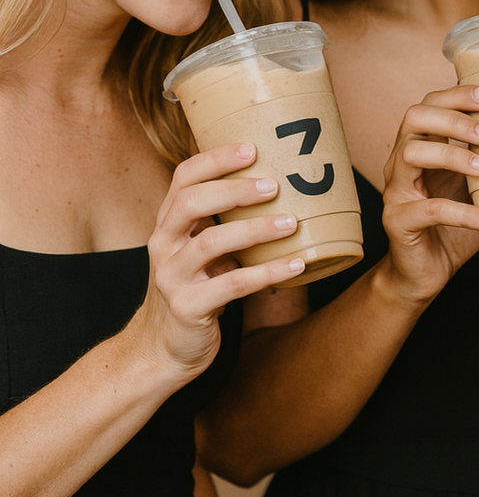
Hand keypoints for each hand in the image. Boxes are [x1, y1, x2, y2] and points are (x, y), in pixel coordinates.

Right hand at [131, 142, 304, 382]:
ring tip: (292, 223)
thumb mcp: (201, 249)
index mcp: (169, 223)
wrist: (164, 348)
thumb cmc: (196, 287)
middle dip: (235, 190)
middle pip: (192, 202)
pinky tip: (296, 265)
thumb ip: (225, 221)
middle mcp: (164, 245)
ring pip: (211, 242)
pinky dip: (268, 272)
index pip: (184, 178)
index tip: (252, 148)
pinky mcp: (188, 308)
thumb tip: (282, 186)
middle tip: (274, 185)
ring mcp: (172, 277)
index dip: (215, 159)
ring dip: (256, 229)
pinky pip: (232, 285)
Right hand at [380, 84, 478, 302]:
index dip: (458, 94)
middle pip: (415, 118)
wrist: (428, 272)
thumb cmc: (462, 222)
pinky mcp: (399, 220)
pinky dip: (461, 212)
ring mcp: (398, 188)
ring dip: (451, 155)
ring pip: (412, 154)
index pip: (434, 102)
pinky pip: (427, 209)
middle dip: (453, 118)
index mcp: (429, 142)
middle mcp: (406, 158)